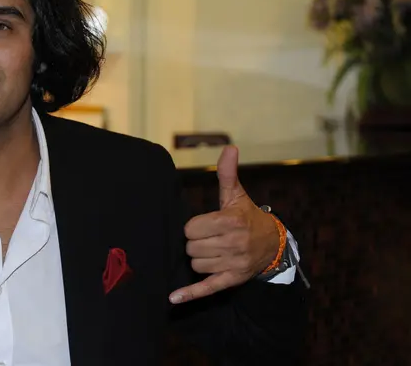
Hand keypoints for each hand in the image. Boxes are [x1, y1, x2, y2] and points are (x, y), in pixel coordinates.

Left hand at [169, 145, 279, 303]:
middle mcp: (232, 244)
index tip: (205, 226)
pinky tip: (173, 299)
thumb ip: (228, 174)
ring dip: (199, 258)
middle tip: (209, 239)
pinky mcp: (231, 280)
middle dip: (196, 243)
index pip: (191, 229)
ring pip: (195, 264)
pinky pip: (206, 288)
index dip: (194, 227)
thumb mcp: (237, 196)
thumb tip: (229, 148)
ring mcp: (232, 264)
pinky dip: (190, 294)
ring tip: (214, 251)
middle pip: (191, 247)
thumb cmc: (248, 217)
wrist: (273, 245)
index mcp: (230, 222)